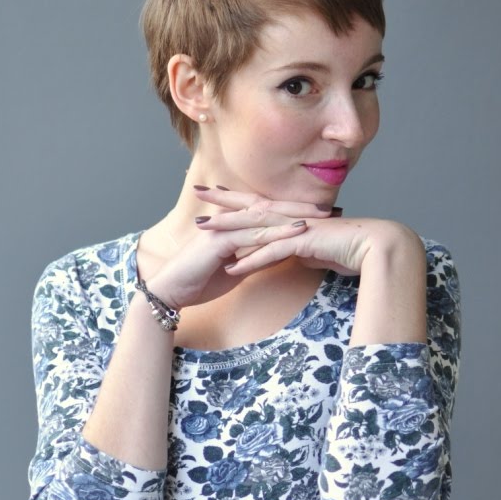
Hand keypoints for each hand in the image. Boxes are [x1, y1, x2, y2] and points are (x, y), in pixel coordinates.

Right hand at [144, 192, 325, 309]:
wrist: (169, 292)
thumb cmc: (198, 281)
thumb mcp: (235, 270)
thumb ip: (255, 259)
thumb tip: (278, 256)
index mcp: (232, 225)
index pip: (267, 213)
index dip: (294, 212)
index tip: (321, 216)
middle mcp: (228, 221)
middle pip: (270, 207)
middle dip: (301, 207)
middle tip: (331, 209)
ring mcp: (223, 228)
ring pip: (264, 216)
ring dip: (294, 215)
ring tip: (320, 215)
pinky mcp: (219, 240)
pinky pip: (253, 235)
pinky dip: (277, 233)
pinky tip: (297, 231)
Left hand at [192, 187, 424, 277]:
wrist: (378, 248)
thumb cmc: (354, 249)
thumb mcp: (320, 251)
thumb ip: (303, 250)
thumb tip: (293, 254)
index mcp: (296, 217)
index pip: (261, 204)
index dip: (237, 198)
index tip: (215, 194)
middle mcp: (293, 217)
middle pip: (252, 206)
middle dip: (224, 200)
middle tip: (198, 191)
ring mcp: (298, 228)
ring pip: (257, 226)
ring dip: (229, 229)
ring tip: (203, 230)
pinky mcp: (305, 243)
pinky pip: (272, 252)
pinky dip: (251, 261)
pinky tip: (232, 269)